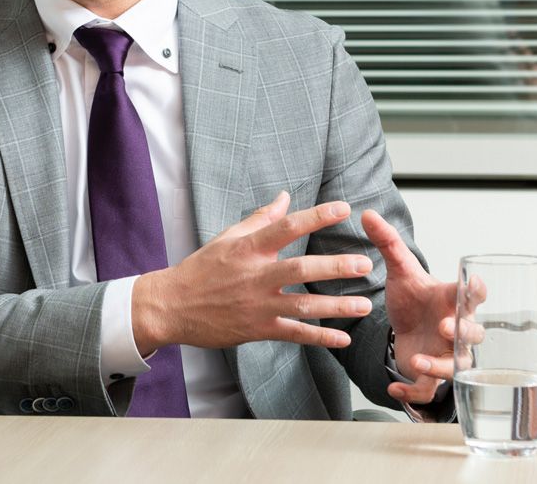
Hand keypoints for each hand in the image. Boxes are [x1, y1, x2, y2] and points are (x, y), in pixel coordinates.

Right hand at [132, 191, 373, 354]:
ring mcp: (257, 304)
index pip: (286, 227)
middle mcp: (254, 275)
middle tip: (364, 263)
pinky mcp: (257, 329)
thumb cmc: (200, 269)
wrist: (172, 306)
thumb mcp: (227, 238)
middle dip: (335, 266)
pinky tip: (342, 338)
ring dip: (336, 306)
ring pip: (303, 305)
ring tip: (364, 305)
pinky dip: (319, 338)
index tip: (344, 209)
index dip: (316, 216)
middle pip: (301, 269)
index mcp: (247, 248)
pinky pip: (293, 333)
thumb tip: (285, 197)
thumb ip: (260, 219)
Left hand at [361, 209, 462, 403]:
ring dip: (441, 366)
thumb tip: (366, 213)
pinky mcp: (431, 374)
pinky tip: (392, 389)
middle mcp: (455, 328)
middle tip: (446, 327)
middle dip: (464, 332)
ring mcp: (446, 353)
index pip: (473, 293)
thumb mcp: (400, 270)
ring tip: (418, 360)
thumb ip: (387, 243)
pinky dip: (413, 394)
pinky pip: (429, 390)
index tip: (473, 284)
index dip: (476, 290)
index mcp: (450, 299)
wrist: (409, 326)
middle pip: (474, 334)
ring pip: (457, 366)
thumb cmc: (414, 298)